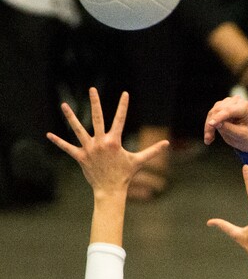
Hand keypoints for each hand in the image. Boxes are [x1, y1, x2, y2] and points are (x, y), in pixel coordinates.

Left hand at [46, 88, 167, 197]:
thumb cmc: (125, 175)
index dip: (123, 106)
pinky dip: (58, 142)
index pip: (120, 119)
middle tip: (92, 89)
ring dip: (71, 117)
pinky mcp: (81, 157)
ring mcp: (89, 149)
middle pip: (97, 118)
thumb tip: (167, 144)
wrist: (111, 189)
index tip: (125, 94)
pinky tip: (48, 135)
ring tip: (64, 105)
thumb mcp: (139, 161)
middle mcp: (101, 142)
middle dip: (95, 103)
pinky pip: (68, 148)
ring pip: (78, 129)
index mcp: (114, 141)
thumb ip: (152, 151)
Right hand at [203, 94, 247, 151]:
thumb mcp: (240, 135)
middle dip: (211, 125)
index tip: (210, 125)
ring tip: (208, 139)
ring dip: (208, 126)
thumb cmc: (247, 137)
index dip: (219, 117)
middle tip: (208, 139)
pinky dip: (209, 125)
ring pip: (212, 112)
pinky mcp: (220, 106)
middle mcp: (236, 101)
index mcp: (244, 107)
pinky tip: (209, 136)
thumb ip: (228, 128)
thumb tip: (214, 123)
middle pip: (218, 111)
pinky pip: (211, 114)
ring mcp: (227, 102)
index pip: (229, 110)